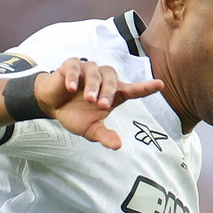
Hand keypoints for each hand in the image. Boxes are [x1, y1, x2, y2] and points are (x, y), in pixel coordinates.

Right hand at [35, 58, 163, 150]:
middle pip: (112, 80)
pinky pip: (76, 66)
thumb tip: (118, 146)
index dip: (146, 87)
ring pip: (96, 71)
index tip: (160, 85)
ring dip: (93, 85)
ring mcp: (88, 70)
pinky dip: (74, 76)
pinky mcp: (71, 66)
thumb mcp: (91, 129)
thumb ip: (105, 136)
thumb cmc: (76, 114)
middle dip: (108, 92)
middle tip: (102, 106)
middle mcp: (103, 78)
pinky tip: (71, 88)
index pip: (133, 89)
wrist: (52, 105)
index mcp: (113, 93)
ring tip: (89, 99)